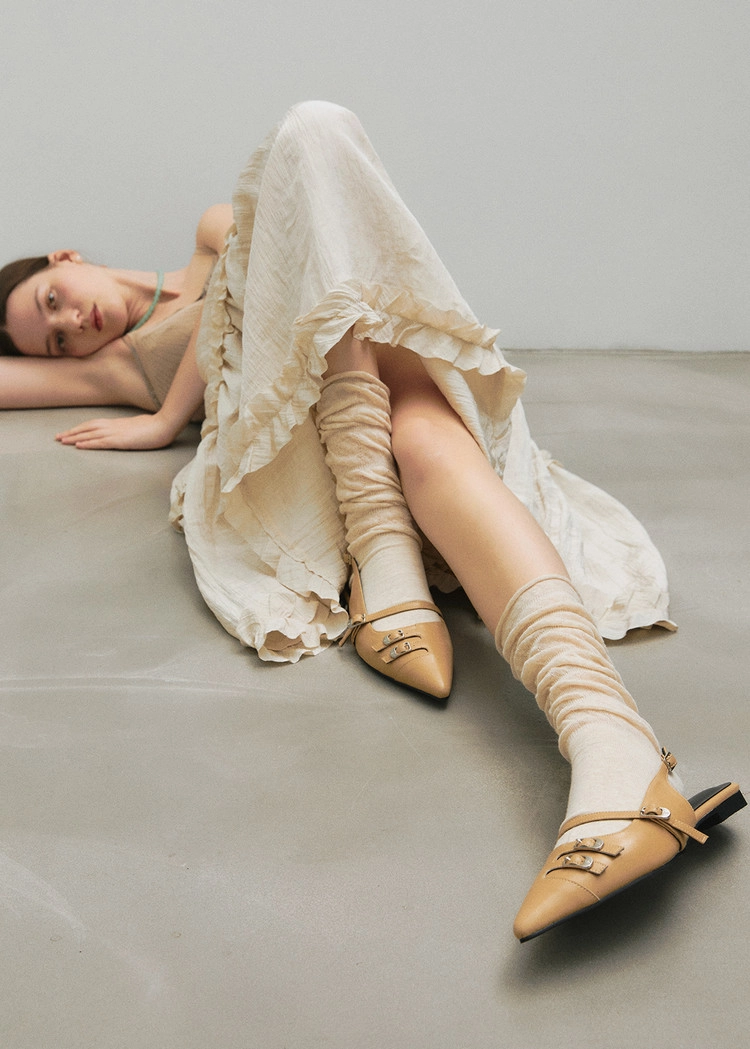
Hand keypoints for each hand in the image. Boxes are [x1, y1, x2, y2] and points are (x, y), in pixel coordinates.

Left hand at [55, 413, 178, 449]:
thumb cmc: (155, 427)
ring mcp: (116, 433)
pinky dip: (88, 444)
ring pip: (90, 434)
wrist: (165, 425)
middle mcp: (113, 426)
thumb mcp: (137, 426)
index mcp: (116, 423)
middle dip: (71, 432)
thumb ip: (127, 429)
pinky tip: (79, 446)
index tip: (68, 432)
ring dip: (74, 437)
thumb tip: (124, 432)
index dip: (80, 428)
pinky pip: (101, 442)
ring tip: (62, 441)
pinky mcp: (121, 441)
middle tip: (57, 437)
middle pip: (87, 428)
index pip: (93, 424)